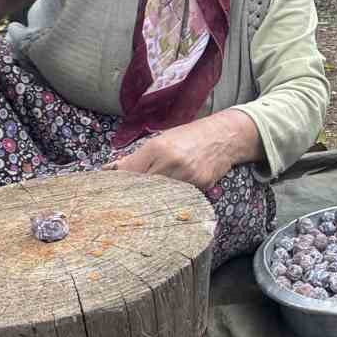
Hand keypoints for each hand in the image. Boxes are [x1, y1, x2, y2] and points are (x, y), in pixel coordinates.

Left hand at [108, 110, 259, 190]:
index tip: (112, 190)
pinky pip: (179, 197)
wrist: (225, 136)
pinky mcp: (200, 186)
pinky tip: (169, 196)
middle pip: (141, 187)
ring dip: (151, 198)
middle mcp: (171, 162)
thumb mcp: (162, 139)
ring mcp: (187, 176)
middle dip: (132, 193)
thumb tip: (112, 170)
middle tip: (125, 200)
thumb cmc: (190, 135)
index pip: (129, 173)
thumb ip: (138, 157)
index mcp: (157, 148)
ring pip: (160, 195)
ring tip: (147, 199)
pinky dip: (171, 198)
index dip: (119, 183)